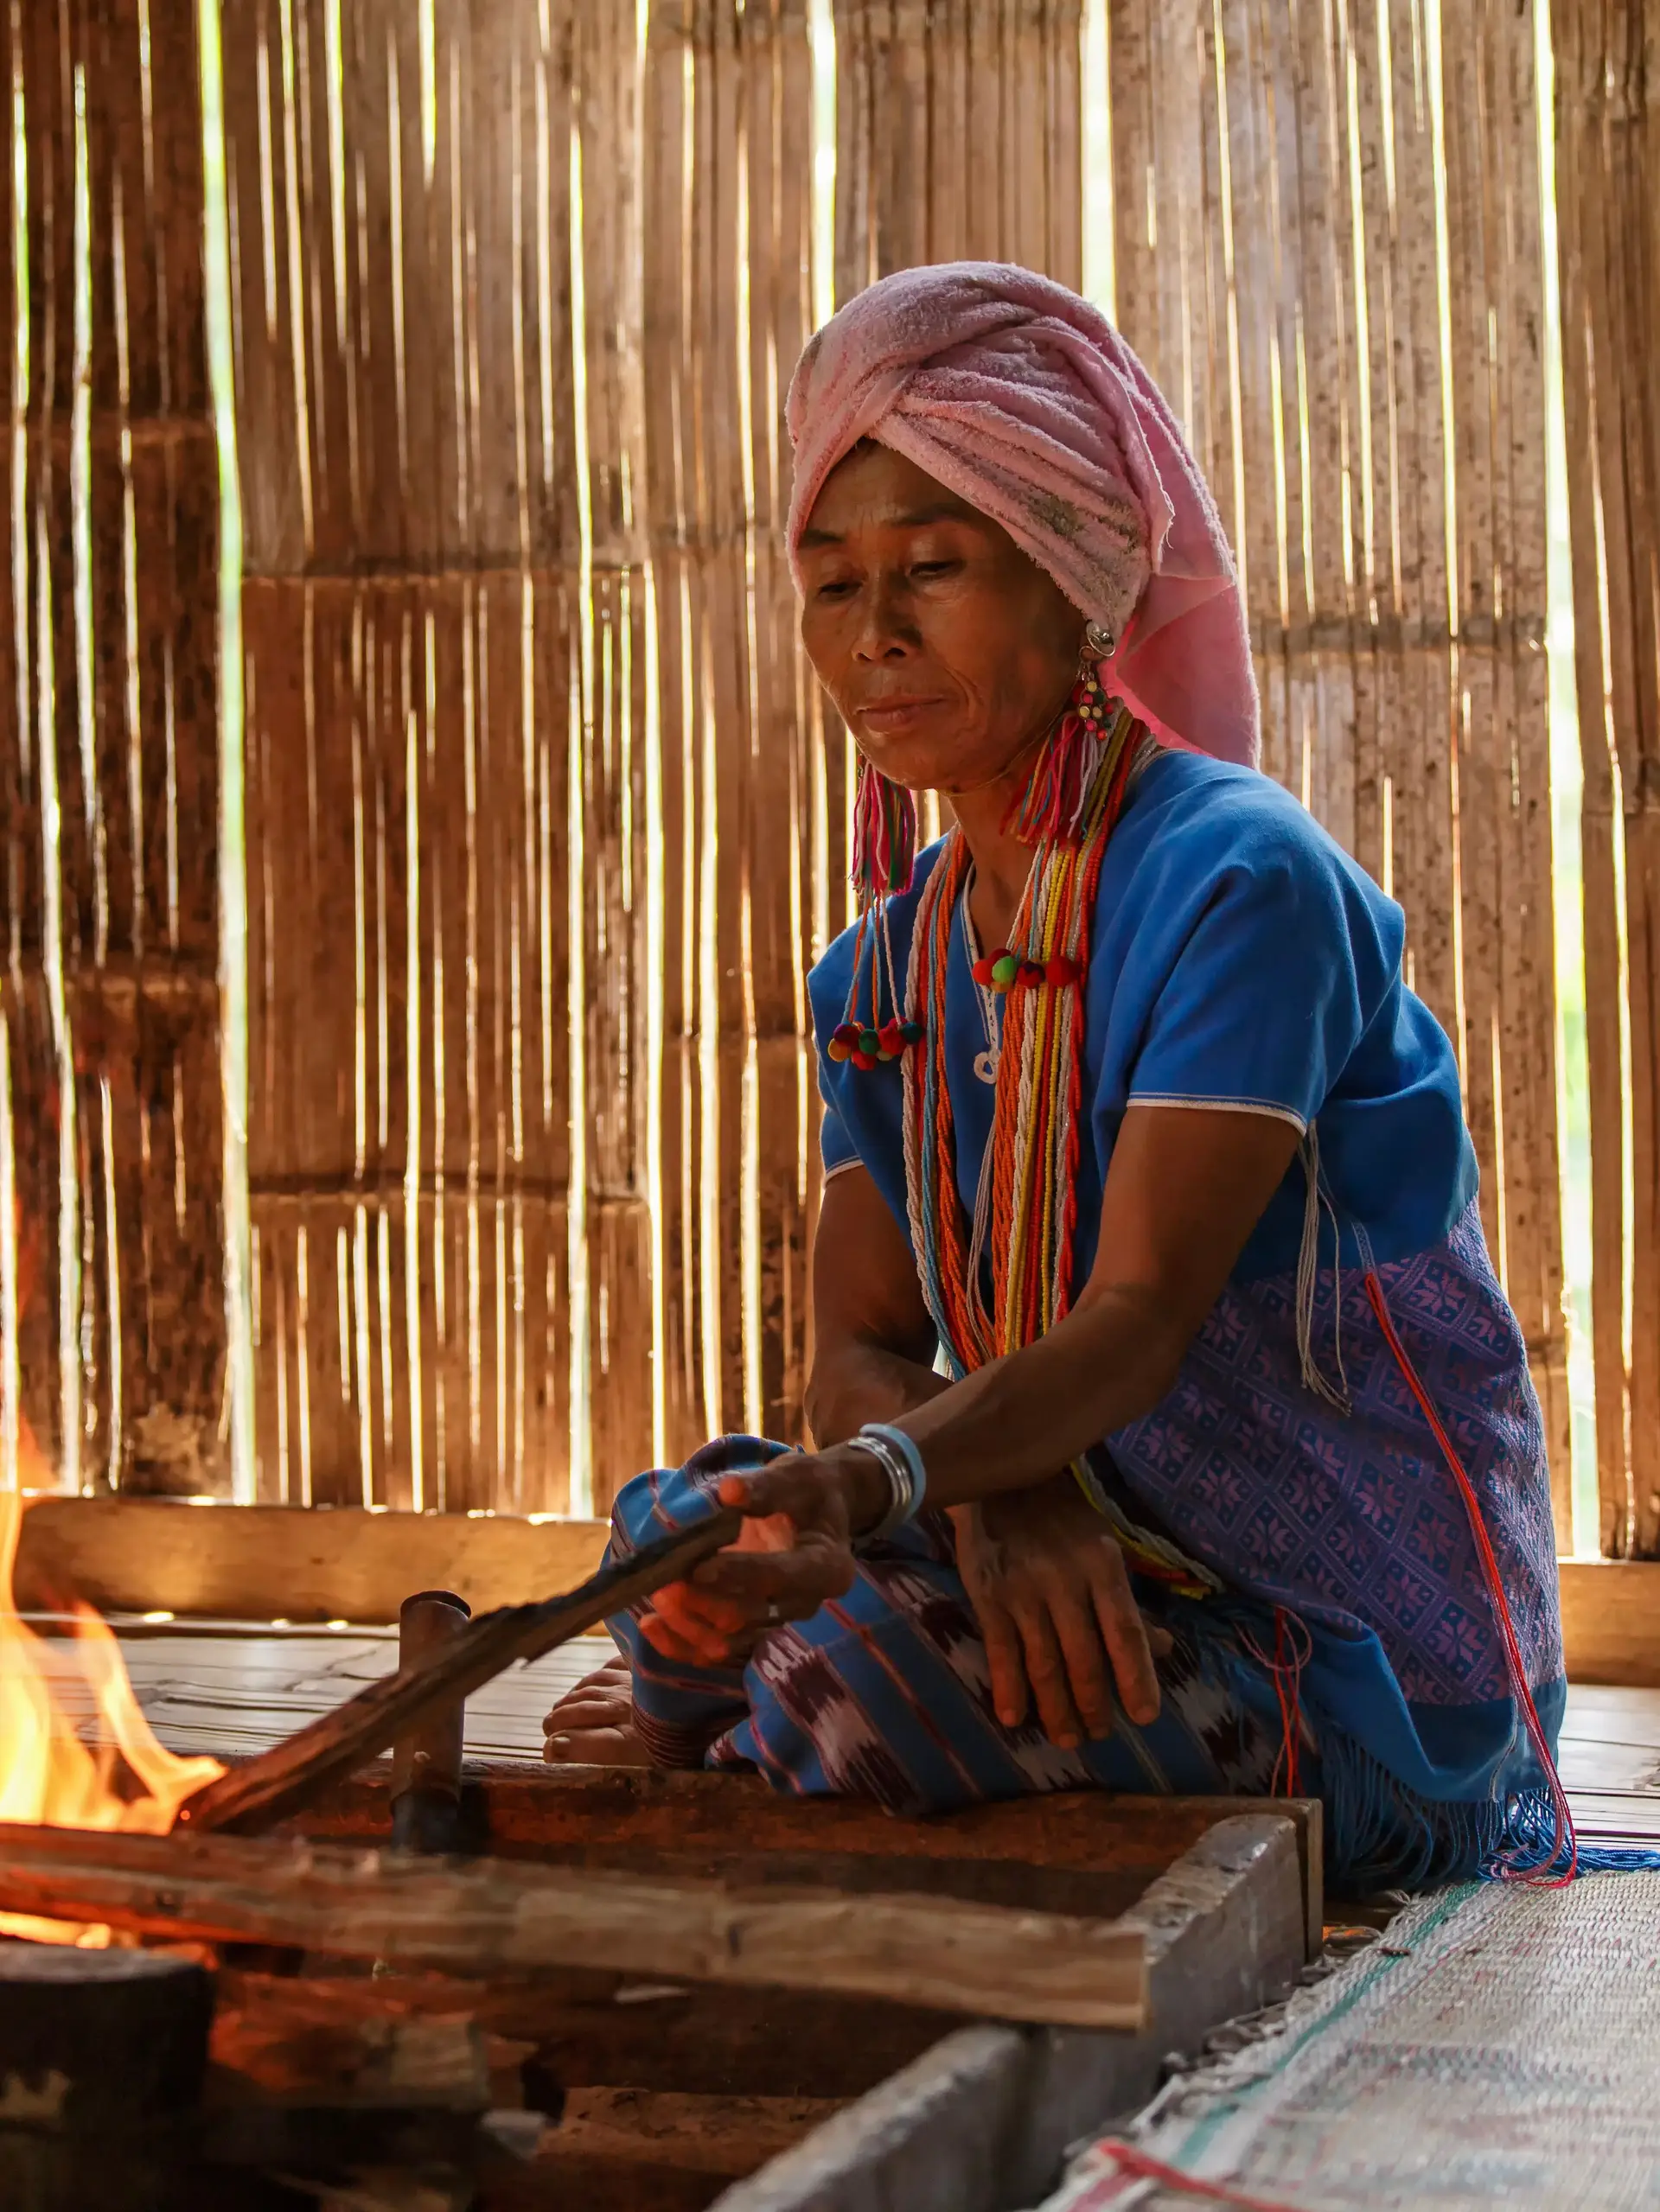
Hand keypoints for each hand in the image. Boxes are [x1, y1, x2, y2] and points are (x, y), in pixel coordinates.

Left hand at [636, 1447, 887, 1668]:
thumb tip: (729, 1491)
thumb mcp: (798, 1477)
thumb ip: (767, 1487)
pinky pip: (715, 1649)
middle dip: (705, 1602)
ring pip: (730, 1641)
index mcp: (826, 1567)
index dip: (741, 1574)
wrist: (817, 1512)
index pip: (783, 1577)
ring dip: (689, 1624)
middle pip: (752, 1616)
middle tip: (666, 1582)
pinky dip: (681, 1643)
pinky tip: (650, 1625)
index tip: (700, 1567)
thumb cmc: (809, 1491)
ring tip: (657, 1597)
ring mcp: (777, 1620)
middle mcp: (804, 1603)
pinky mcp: (753, 1629)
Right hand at [952, 1475, 1170, 1747]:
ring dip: (1056, 1708)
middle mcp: (1065, 1580)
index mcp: (1102, 1564)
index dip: (1137, 1677)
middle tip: (1099, 1734)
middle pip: (1084, 1657)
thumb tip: (1164, 1649)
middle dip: (1093, 1704)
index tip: (1145, 1716)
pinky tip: (1015, 1718)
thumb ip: (1127, 1601)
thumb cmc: (1061, 1517)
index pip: (1125, 1632)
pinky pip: (1001, 1652)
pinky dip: (1009, 1688)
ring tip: (1067, 1738)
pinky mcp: (988, 1596)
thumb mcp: (1103, 1547)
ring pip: (1044, 1663)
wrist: (998, 1480)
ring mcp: (1024, 1590)